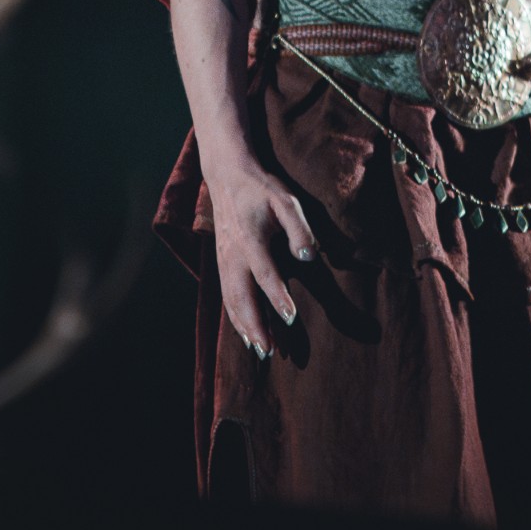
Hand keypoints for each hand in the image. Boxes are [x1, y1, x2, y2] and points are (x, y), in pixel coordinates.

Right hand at [206, 155, 316, 357]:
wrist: (227, 177)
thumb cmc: (262, 190)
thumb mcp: (286, 201)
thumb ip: (299, 228)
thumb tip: (309, 256)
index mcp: (251, 239)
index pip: (265, 273)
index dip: (277, 297)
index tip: (291, 318)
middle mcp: (233, 255)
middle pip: (241, 296)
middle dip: (255, 326)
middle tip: (269, 352)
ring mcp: (223, 261)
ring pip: (231, 301)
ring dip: (244, 328)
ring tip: (260, 351)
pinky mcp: (220, 264)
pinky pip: (226, 296)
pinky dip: (234, 318)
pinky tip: (245, 334)